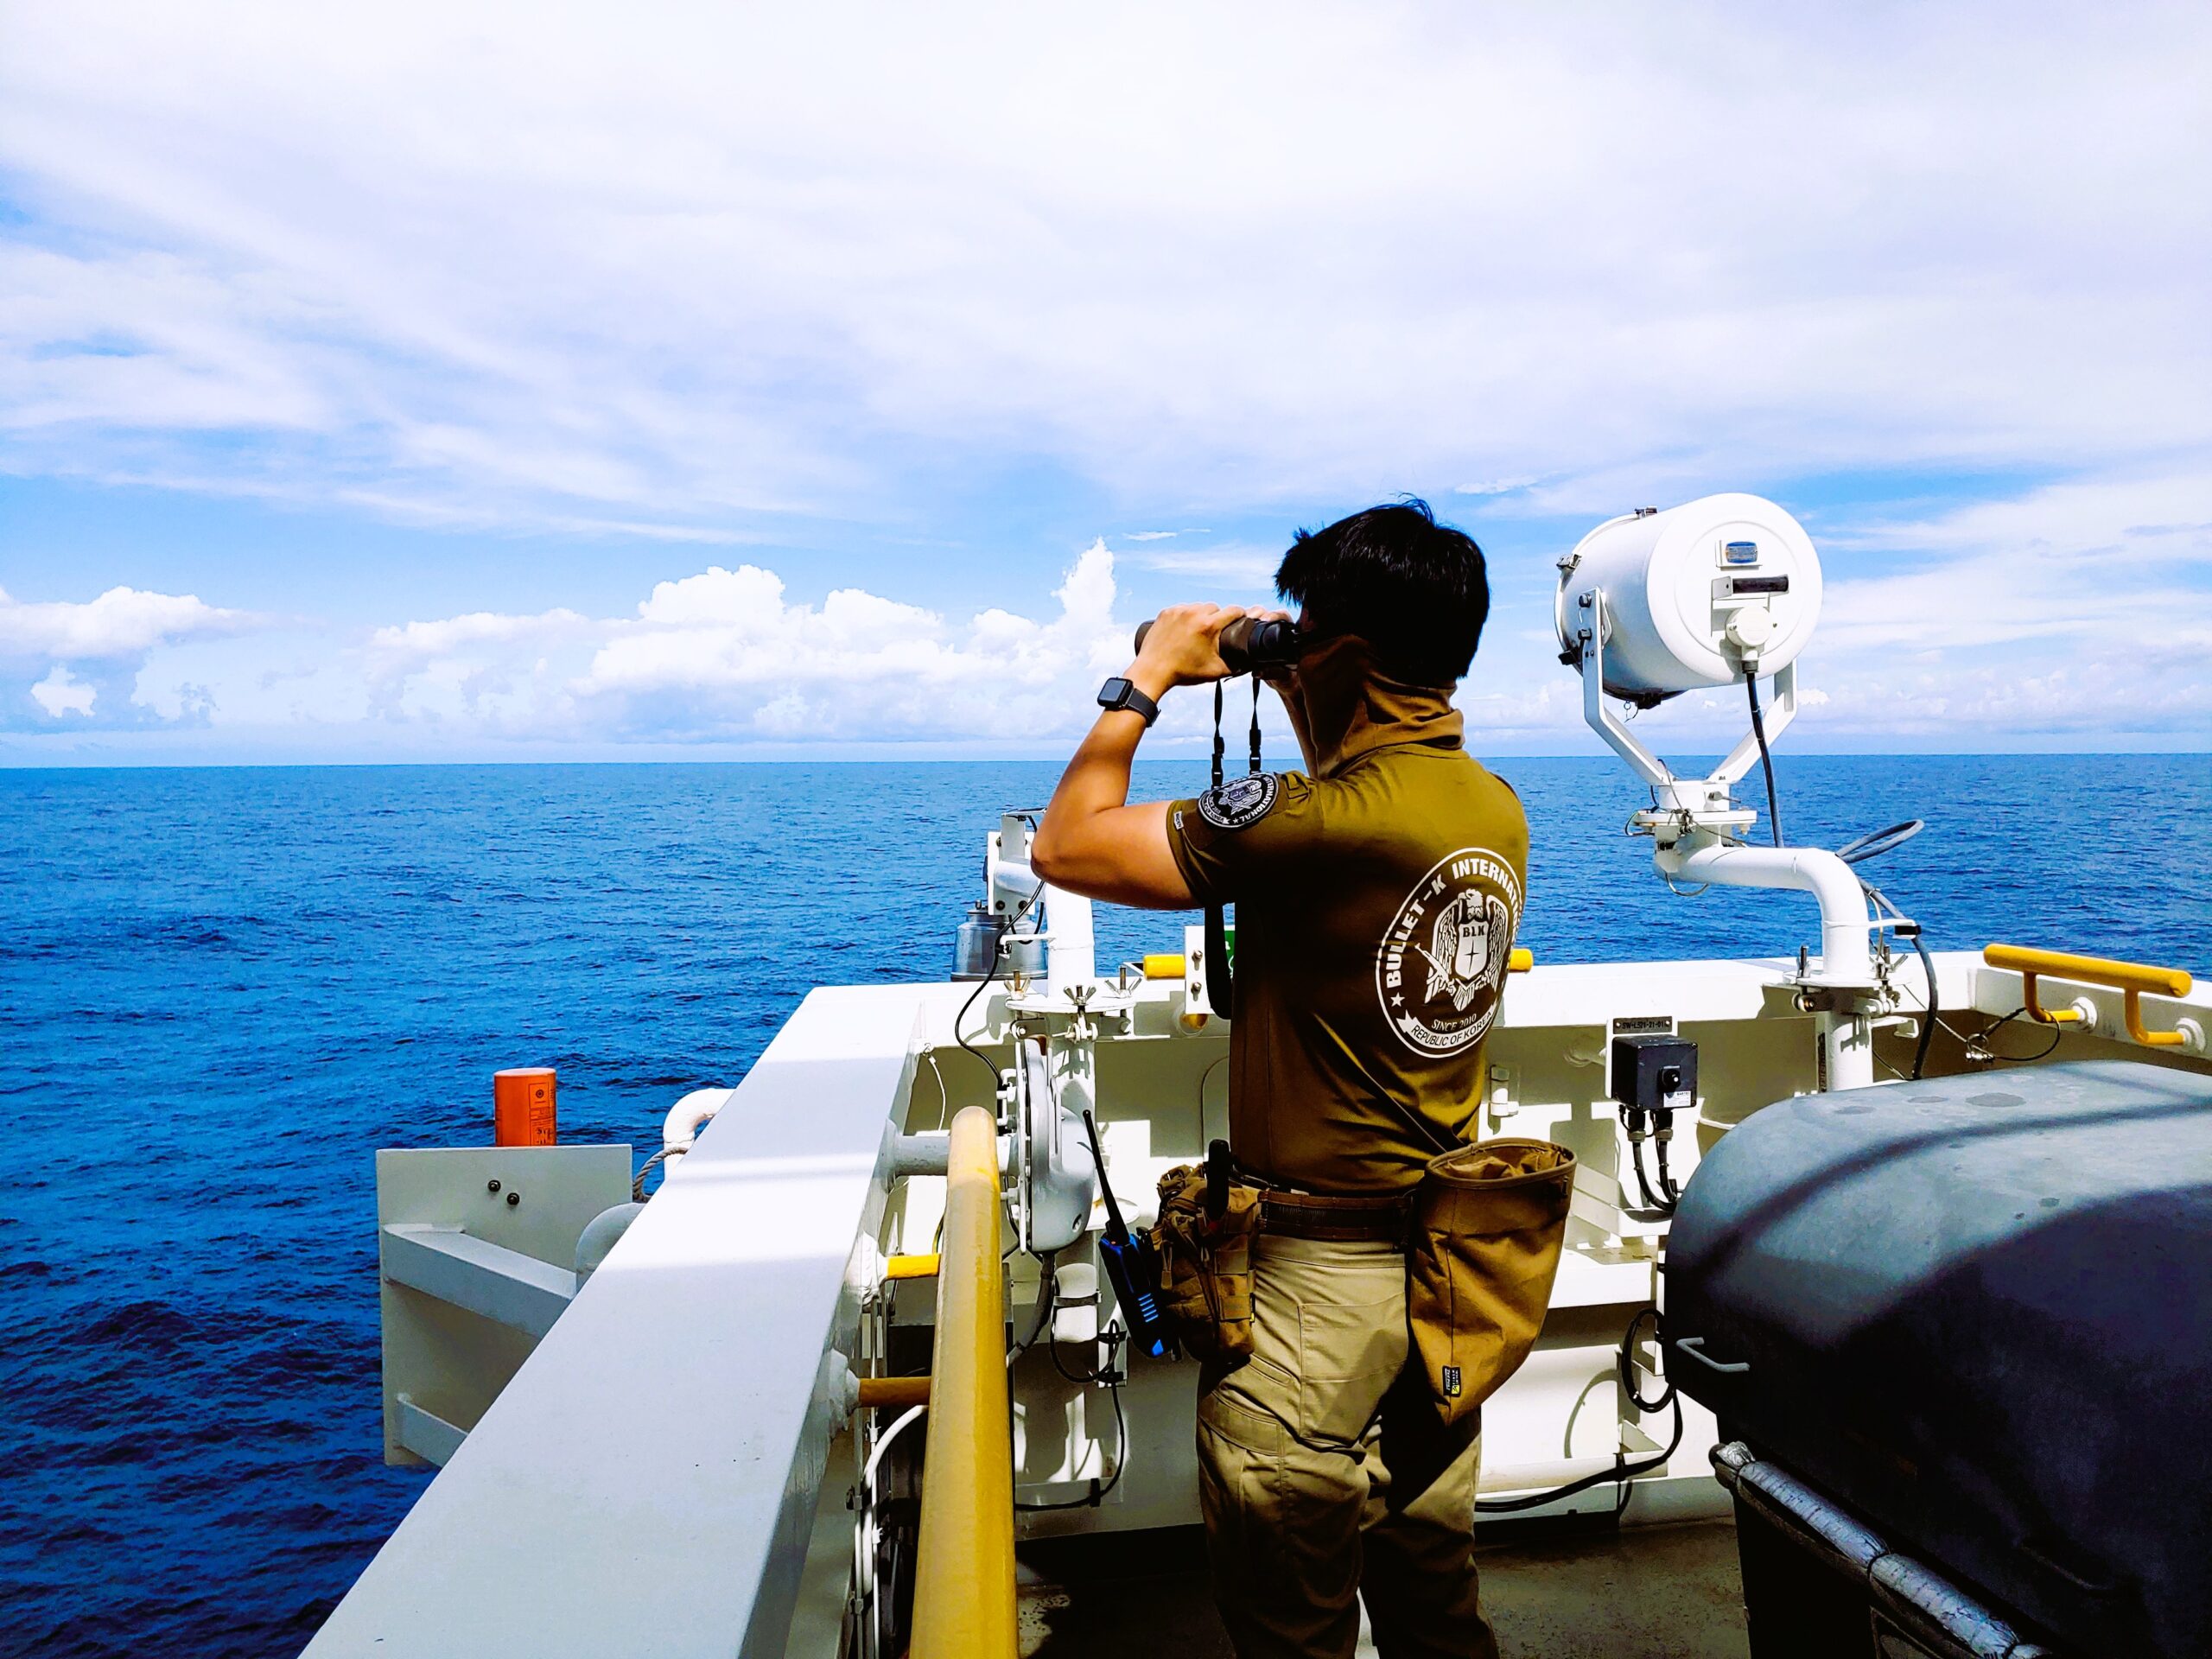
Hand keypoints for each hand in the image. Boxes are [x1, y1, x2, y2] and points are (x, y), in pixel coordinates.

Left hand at [1127, 604, 1254, 697]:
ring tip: (1198, 630)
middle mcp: (1193, 613)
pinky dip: (1186, 616)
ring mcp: (1178, 611)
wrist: (1153, 671)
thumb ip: (1236, 666)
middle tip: (1215, 631)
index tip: (1241, 618)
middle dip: (1217, 617)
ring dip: (1201, 615)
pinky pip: (1182, 609)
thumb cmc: (1184, 673)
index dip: (1241, 614)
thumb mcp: (1215, 671)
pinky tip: (1185, 628)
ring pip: (1198, 607)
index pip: (1233, 610)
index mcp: (1208, 625)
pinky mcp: (1166, 612)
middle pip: (1215, 608)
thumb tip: (1249, 663)